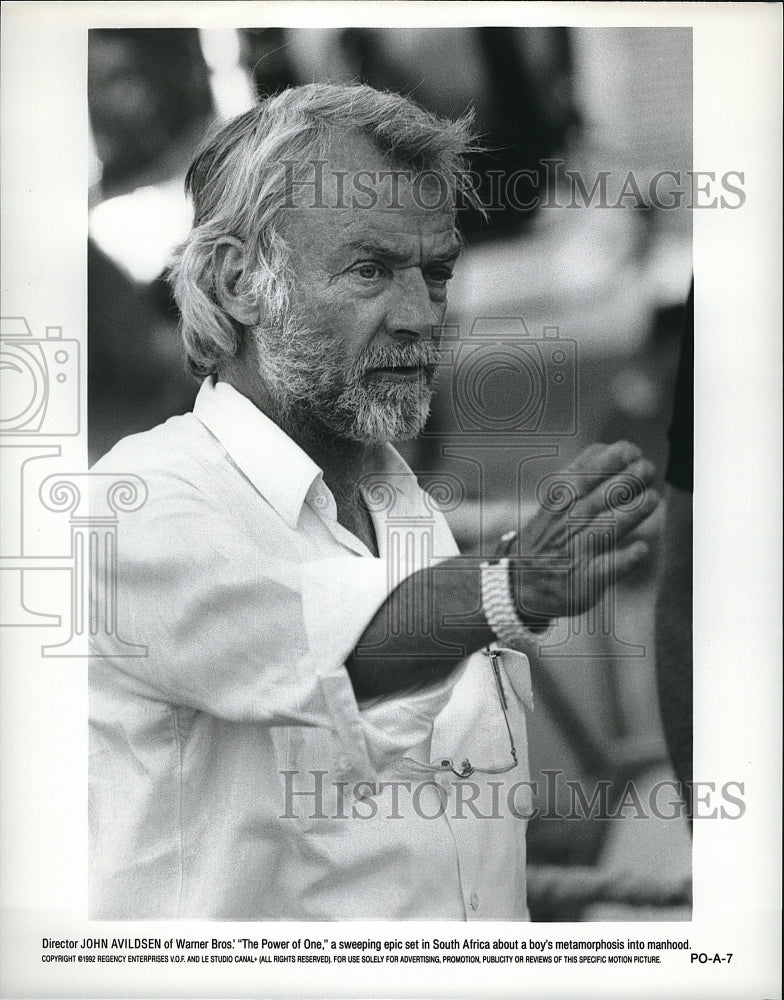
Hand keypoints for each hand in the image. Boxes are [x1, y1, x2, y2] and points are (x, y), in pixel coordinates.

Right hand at [510, 441, 660, 619]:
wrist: (521, 584)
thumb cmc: (549, 535)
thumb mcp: (553, 502)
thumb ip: (578, 475)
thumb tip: (608, 447)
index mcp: (557, 504)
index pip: (583, 475)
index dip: (610, 461)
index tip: (633, 451)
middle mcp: (564, 526)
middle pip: (599, 498)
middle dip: (627, 480)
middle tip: (648, 469)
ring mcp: (574, 554)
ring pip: (606, 529)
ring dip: (632, 512)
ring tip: (653, 498)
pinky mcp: (584, 582)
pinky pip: (606, 569)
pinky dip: (624, 559)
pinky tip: (641, 548)